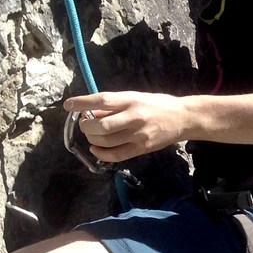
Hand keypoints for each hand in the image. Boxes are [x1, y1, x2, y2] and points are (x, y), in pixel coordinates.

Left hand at [64, 91, 190, 163]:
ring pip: (106, 141)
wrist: (184, 118)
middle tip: (84, 123)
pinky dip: (101, 153)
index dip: (83, 103)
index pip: (102, 100)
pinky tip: (96, 148)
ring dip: (92, 138)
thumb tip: (91, 112)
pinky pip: (116, 155)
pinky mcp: (142, 148)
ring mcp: (139, 135)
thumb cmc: (158, 104)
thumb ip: (115, 106)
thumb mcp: (136, 97)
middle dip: (86, 125)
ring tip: (92, 134)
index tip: (68, 105)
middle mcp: (134, 117)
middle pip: (101, 125)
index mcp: (132, 100)